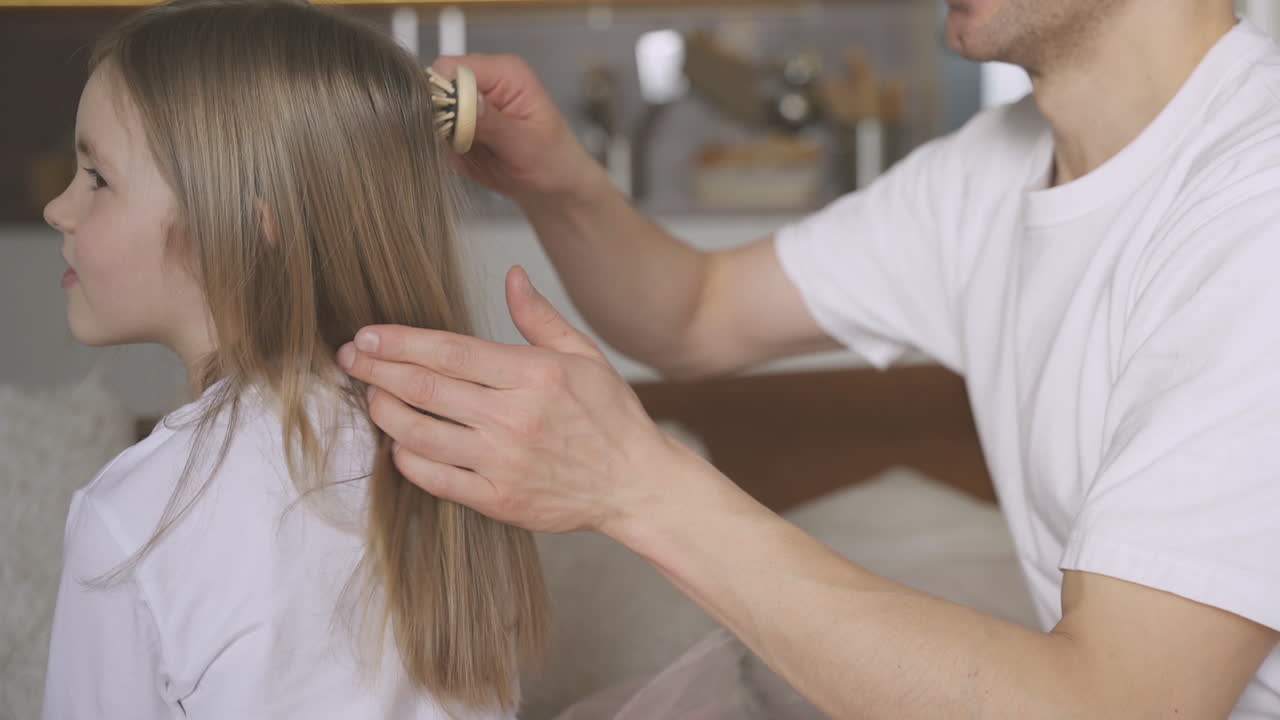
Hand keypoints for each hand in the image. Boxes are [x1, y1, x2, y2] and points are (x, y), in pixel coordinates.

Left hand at [337, 267, 683, 535]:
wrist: (637, 485)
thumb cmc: (612, 418)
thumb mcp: (585, 356)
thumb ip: (539, 318)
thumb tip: (512, 276)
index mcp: (533, 374)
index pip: (449, 350)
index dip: (399, 341)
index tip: (366, 335)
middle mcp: (514, 417)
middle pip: (425, 387)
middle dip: (376, 369)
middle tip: (348, 358)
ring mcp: (503, 462)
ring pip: (420, 433)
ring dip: (385, 411)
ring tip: (371, 396)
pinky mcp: (498, 499)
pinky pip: (436, 479)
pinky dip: (408, 460)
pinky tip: (399, 444)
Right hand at [432, 55, 604, 203]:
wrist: (556, 189)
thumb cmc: (554, 163)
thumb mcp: (524, 144)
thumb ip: (489, 121)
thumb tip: (458, 101)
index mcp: (504, 73)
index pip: (450, 69)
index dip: (444, 97)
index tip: (456, 127)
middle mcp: (483, 83)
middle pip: (434, 90)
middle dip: (443, 123)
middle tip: (470, 148)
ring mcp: (469, 105)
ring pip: (430, 116)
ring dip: (445, 142)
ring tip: (478, 156)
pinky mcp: (461, 127)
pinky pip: (436, 137)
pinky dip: (448, 154)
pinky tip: (473, 162)